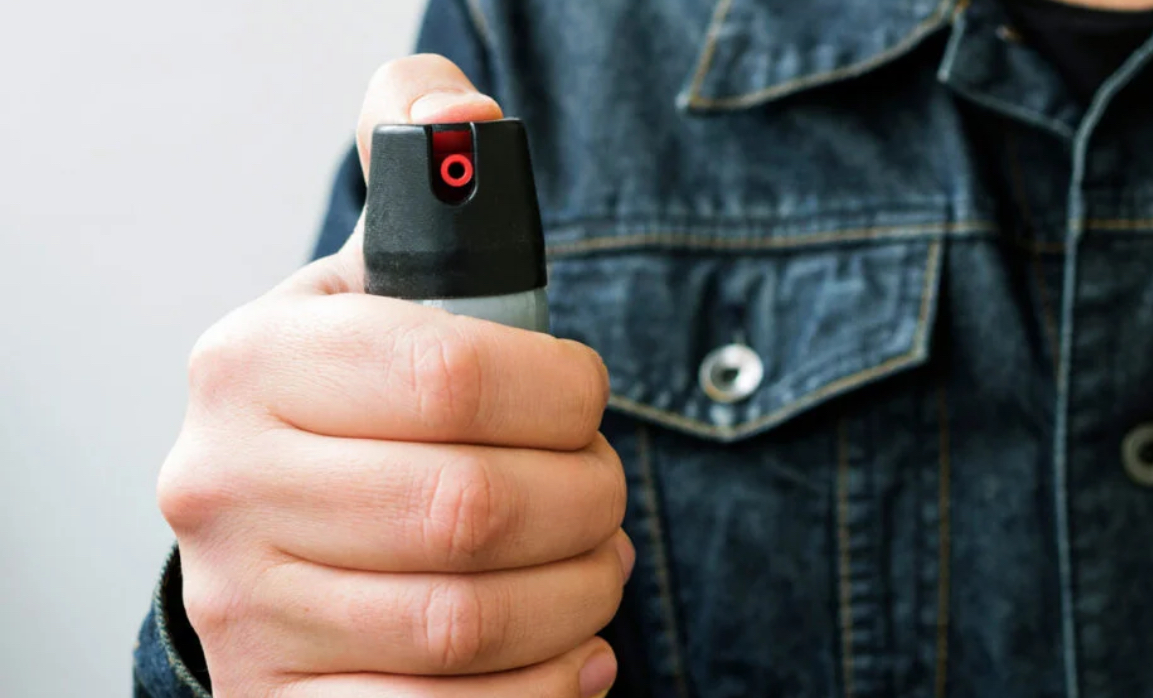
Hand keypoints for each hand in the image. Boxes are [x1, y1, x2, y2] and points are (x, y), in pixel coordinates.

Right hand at [158, 54, 630, 696]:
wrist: (274, 528)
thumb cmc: (359, 400)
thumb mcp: (374, 282)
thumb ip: (424, 181)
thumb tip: (462, 109)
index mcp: (253, 362)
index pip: (449, 371)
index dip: (561, 390)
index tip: (586, 397)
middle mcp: (225, 488)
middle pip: (471, 506)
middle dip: (586, 500)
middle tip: (604, 493)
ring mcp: (246, 611)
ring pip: (469, 621)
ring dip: (577, 594)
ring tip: (595, 565)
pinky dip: (542, 690)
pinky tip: (569, 653)